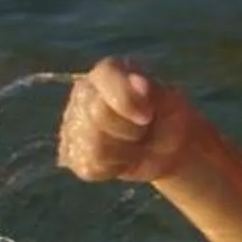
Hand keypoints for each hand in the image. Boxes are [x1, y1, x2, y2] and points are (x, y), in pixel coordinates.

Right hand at [57, 57, 199, 183]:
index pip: (105, 77)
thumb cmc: (167, 119)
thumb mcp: (171, 102)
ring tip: (133, 145)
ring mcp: (72, 123)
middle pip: (98, 115)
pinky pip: (90, 167)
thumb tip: (140, 81)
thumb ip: (155, 91)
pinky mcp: (70, 152)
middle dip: (131, 130)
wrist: (166, 150)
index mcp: (107, 72)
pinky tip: (121, 158)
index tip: (147, 116)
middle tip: (143, 130)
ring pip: (94, 146)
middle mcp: (83, 93)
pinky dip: (114, 168)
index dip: (127, 100)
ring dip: (125, 153)